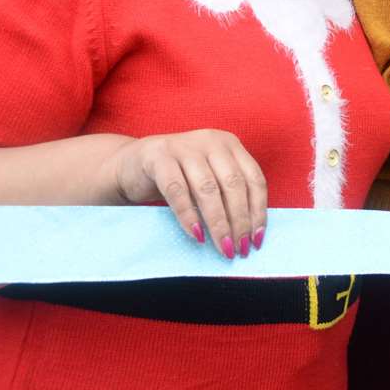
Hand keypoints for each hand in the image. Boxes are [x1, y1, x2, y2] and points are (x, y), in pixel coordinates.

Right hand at [109, 129, 267, 259]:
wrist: (130, 164)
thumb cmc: (178, 177)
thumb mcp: (208, 179)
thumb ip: (228, 195)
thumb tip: (250, 234)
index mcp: (230, 144)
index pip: (254, 179)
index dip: (258, 211)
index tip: (257, 239)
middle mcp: (211, 141)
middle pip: (233, 185)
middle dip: (240, 221)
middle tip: (239, 248)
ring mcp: (184, 147)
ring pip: (208, 189)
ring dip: (218, 223)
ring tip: (223, 247)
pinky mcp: (158, 157)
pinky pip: (177, 190)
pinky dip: (188, 215)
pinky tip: (197, 235)